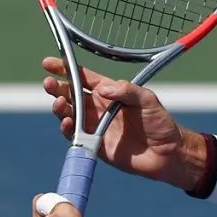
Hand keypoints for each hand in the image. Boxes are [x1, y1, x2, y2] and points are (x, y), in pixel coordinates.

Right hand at [42, 58, 203, 188]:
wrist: (167, 153)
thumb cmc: (160, 123)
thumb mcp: (148, 100)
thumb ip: (128, 91)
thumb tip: (103, 89)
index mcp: (110, 93)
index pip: (83, 78)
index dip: (66, 69)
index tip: (48, 63)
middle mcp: (99, 108)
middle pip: (70, 95)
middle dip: (57, 88)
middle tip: (49, 84)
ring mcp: (95, 126)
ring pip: (69, 114)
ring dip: (60, 107)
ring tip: (59, 103)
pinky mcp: (95, 145)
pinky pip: (75, 136)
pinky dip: (68, 129)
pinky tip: (68, 123)